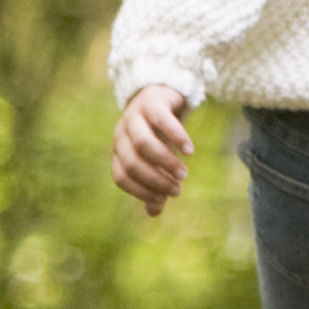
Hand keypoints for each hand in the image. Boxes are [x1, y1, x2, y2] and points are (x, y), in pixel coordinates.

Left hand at [111, 85, 191, 218]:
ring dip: (165, 162)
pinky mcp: (152, 102)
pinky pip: (162, 121)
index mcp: (117, 151)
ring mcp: (134, 116)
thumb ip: (154, 182)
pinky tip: (190, 151)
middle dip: (155, 179)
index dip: (140, 190)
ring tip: (184, 174)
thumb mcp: (155, 160)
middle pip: (131, 162)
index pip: (121, 177)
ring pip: (144, 143)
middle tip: (178, 189)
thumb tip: (154, 213)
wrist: (162, 95)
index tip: (163, 199)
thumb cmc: (157, 133)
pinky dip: (177, 137)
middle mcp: (121, 134)